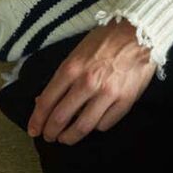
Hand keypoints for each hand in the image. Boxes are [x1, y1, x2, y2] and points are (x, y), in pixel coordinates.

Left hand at [26, 20, 157, 144]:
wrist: (139, 33)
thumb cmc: (104, 41)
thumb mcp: (76, 53)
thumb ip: (62, 78)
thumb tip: (44, 100)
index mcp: (71, 68)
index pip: (47, 101)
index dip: (37, 120)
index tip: (34, 130)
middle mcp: (87, 83)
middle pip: (61, 117)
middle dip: (51, 132)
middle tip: (49, 137)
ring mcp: (107, 94)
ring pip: (83, 126)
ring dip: (70, 137)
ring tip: (66, 138)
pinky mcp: (125, 101)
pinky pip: (105, 124)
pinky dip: (95, 127)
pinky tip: (92, 125)